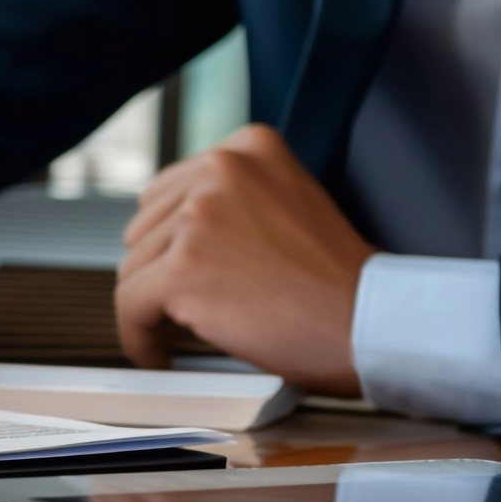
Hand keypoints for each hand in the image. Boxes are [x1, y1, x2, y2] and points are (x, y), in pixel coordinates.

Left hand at [114, 123, 373, 396]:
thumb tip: (176, 231)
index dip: (171, 243)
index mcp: (248, 147)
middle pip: (146, 230)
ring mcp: (199, 217)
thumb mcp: (292, 204)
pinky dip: (139, 339)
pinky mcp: (182, 269)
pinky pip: (130, 309)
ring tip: (184, 332)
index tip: (184, 272)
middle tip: (187, 309)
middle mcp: (220, 169)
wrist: (370, 323)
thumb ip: (236, 202)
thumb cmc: (340, 283)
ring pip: (134, 269)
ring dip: (153, 309)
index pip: (169, 193)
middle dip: (161, 275)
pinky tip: (161, 354)